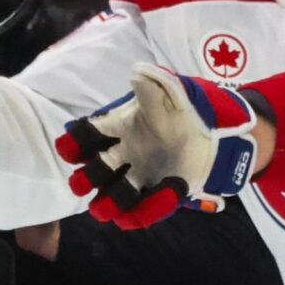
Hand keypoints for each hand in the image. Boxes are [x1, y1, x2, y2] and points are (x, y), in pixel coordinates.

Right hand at [56, 65, 258, 228]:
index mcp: (118, 130)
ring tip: (105, 208)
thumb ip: (153, 90)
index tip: (71, 150)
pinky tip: (166, 193)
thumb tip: (138, 75)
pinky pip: (148, 209)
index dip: (74, 144)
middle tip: (83, 183)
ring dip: (108, 203)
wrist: (213, 131)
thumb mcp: (170, 96)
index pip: (86, 137)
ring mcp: (139, 177)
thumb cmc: (181, 110)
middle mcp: (122, 157)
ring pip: (114, 197)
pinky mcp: (158, 194)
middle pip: (93, 173)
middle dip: (85, 179)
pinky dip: (151, 207)